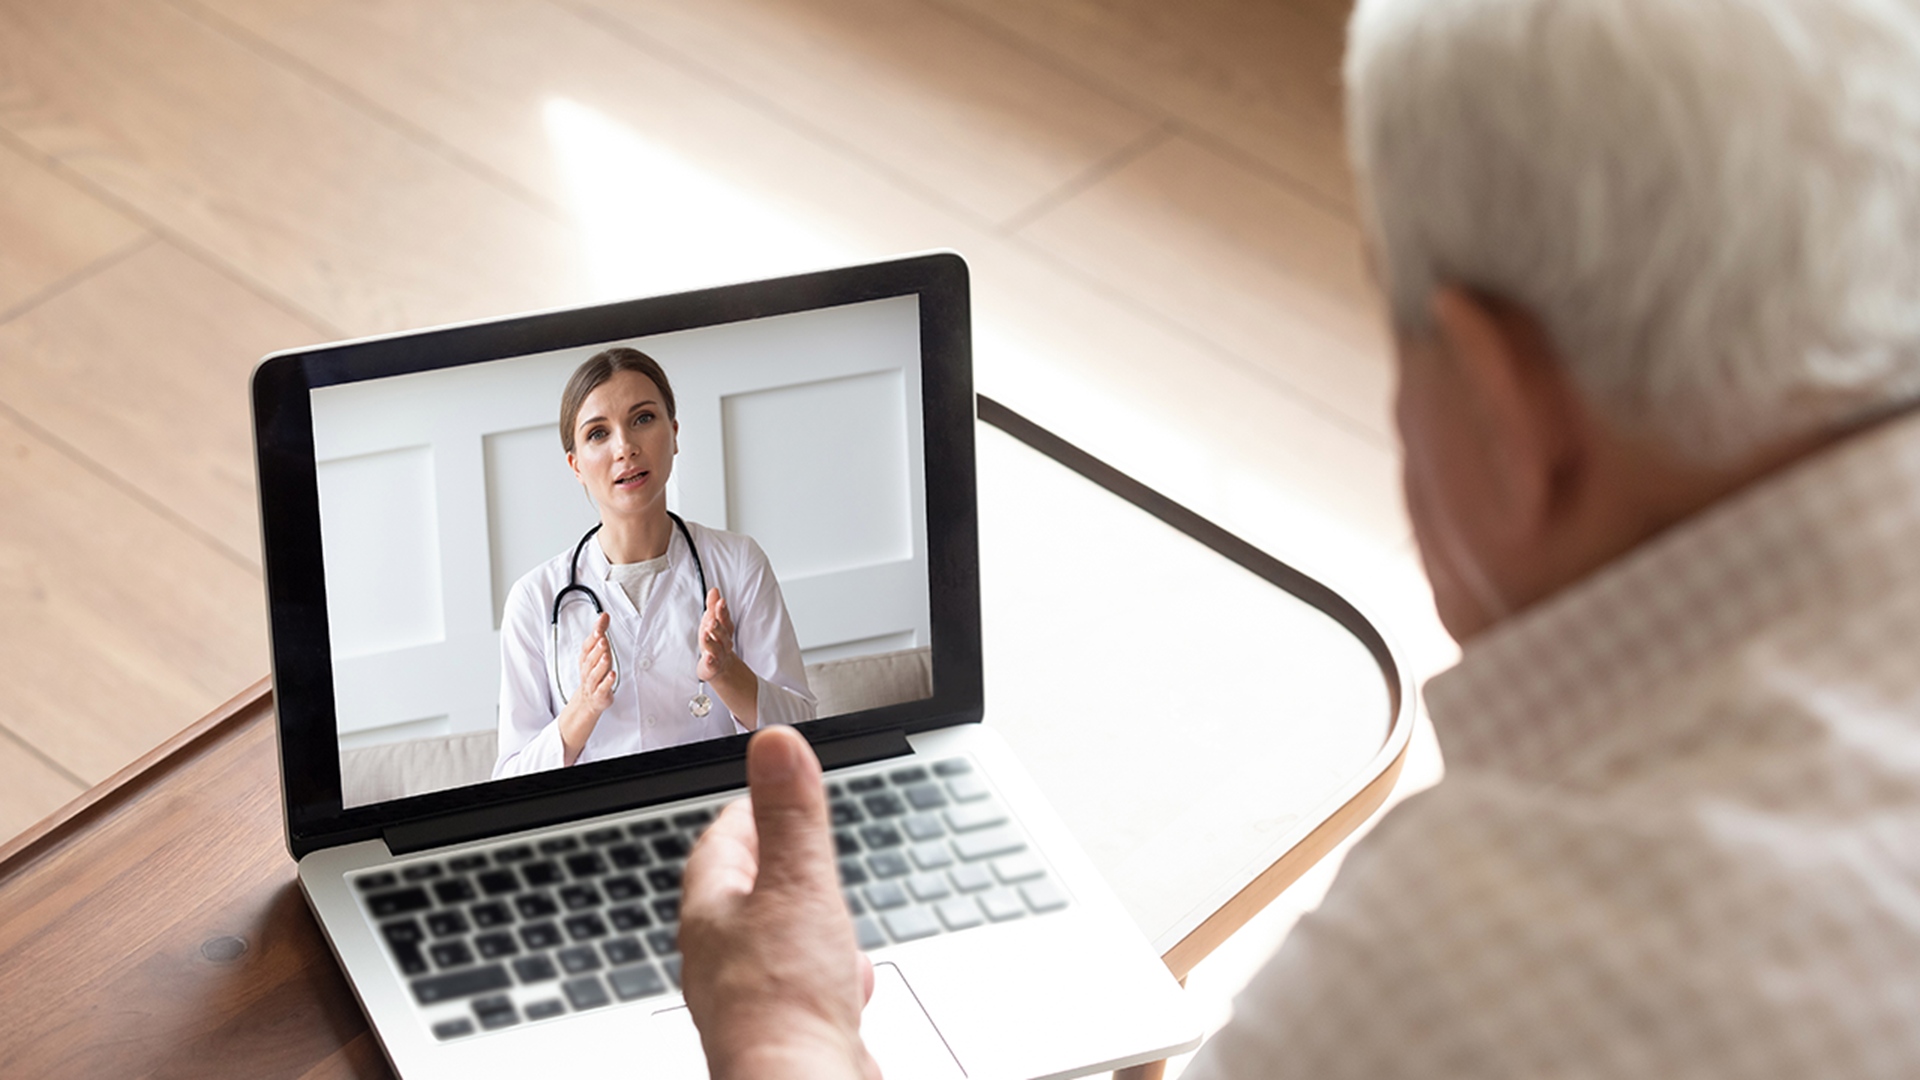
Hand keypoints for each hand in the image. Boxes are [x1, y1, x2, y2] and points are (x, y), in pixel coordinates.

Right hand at [559, 612, 613, 764]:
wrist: (590, 700)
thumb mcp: (599, 651)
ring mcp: (593, 683)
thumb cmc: (596, 672)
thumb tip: (604, 614)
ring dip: (600, 665)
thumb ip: (601, 633)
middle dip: (596, 649)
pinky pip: (602, 688)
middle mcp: (587, 670)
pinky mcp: (600, 695)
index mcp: (586, 659)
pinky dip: (607, 682)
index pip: (586, 647)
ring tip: (606, 656)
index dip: (592, 637)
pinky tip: (612, 675)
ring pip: (594, 674)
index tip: (599, 628)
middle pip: (590, 659)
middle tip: (602, 639)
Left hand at [680, 726, 878, 1079]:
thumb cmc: (784, 1001)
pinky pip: (803, 986)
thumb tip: (775, 742)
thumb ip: (792, 816)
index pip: (721, 843)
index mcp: (710, 912)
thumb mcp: (798, 885)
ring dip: (809, 921)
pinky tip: (848, 978)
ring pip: (778, 940)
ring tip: (828, 909)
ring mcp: (750, 996)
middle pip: (748, 891)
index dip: (751, 811)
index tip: (771, 788)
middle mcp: (721, 956)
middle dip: (785, 866)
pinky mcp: (783, 1028)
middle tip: (801, 842)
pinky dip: (827, 972)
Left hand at [696, 588, 735, 682]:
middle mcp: (724, 642)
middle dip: (718, 626)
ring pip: (717, 648)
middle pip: (723, 634)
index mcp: (724, 629)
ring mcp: (719, 655)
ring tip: (706, 634)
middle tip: (712, 620)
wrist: (718, 666)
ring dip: (712, 642)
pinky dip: (710, 662)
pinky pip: (712, 664)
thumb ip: (712, 607)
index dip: (723, 611)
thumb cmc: (714, 640)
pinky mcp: (713, 667)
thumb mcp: (711, 621)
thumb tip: (714, 590)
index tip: (721, 602)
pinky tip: (707, 658)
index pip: (725, 619)